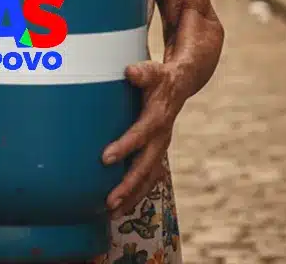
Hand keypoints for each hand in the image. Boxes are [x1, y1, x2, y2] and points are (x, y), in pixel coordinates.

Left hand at [102, 61, 183, 214]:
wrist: (180, 85)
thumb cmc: (160, 78)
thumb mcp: (153, 71)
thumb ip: (142, 73)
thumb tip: (130, 72)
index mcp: (158, 118)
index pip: (141, 134)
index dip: (125, 147)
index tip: (105, 159)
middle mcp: (161, 138)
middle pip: (146, 166)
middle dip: (128, 185)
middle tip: (109, 202)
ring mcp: (160, 149)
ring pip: (148, 179)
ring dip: (132, 197)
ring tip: (112, 214)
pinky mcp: (156, 155)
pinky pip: (148, 180)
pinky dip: (135, 196)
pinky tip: (119, 210)